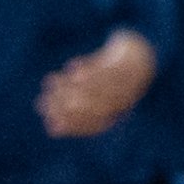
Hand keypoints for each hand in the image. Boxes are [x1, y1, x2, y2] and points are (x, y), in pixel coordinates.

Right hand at [37, 30, 158, 136]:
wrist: (140, 53)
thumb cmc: (112, 78)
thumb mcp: (94, 94)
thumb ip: (75, 109)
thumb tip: (52, 130)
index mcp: (120, 110)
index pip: (97, 124)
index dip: (74, 125)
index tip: (51, 126)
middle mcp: (126, 99)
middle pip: (98, 106)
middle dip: (69, 106)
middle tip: (43, 103)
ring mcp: (130, 80)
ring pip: (100, 86)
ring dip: (73, 85)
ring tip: (49, 82)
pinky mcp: (129, 61)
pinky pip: (109, 66)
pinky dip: (89, 68)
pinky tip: (71, 66)